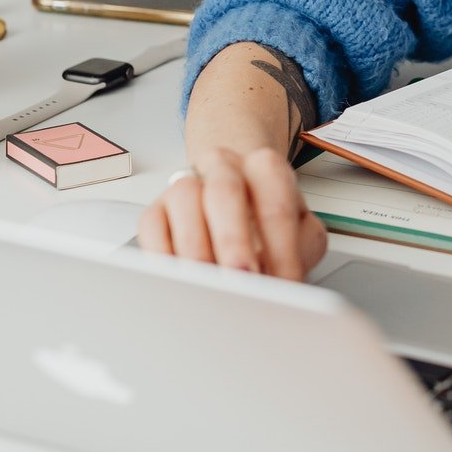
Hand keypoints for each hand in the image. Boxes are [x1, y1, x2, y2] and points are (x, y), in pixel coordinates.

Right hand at [138, 147, 327, 279]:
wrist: (236, 197)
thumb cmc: (267, 220)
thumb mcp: (300, 231)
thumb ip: (299, 250)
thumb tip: (286, 282)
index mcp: (265, 167)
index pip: (276, 204)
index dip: (282, 248)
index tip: (284, 283)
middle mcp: (224, 166)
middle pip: (225, 191)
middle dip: (233, 239)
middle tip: (242, 278)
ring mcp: (187, 183)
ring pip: (184, 198)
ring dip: (197, 245)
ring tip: (210, 285)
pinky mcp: (157, 208)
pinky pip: (151, 224)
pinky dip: (162, 253)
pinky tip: (178, 279)